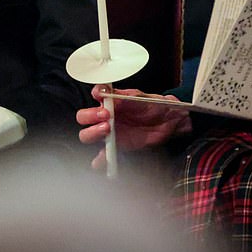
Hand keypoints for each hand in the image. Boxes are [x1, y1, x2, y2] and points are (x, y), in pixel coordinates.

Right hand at [77, 85, 191, 169]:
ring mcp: (109, 132)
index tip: (103, 103)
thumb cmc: (153, 105)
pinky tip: (103, 160)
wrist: (168, 121)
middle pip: (84, 118)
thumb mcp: (138, 96)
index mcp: (109, 101)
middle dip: (90, 117)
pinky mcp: (117, 146)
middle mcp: (106, 116)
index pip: (92, 100)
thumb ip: (120, 95)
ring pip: (88, 135)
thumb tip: (103, 91)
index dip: (94, 97)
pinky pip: (103, 155)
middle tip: (106, 118)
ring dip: (93, 133)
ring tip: (108, 131)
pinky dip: (100, 160)